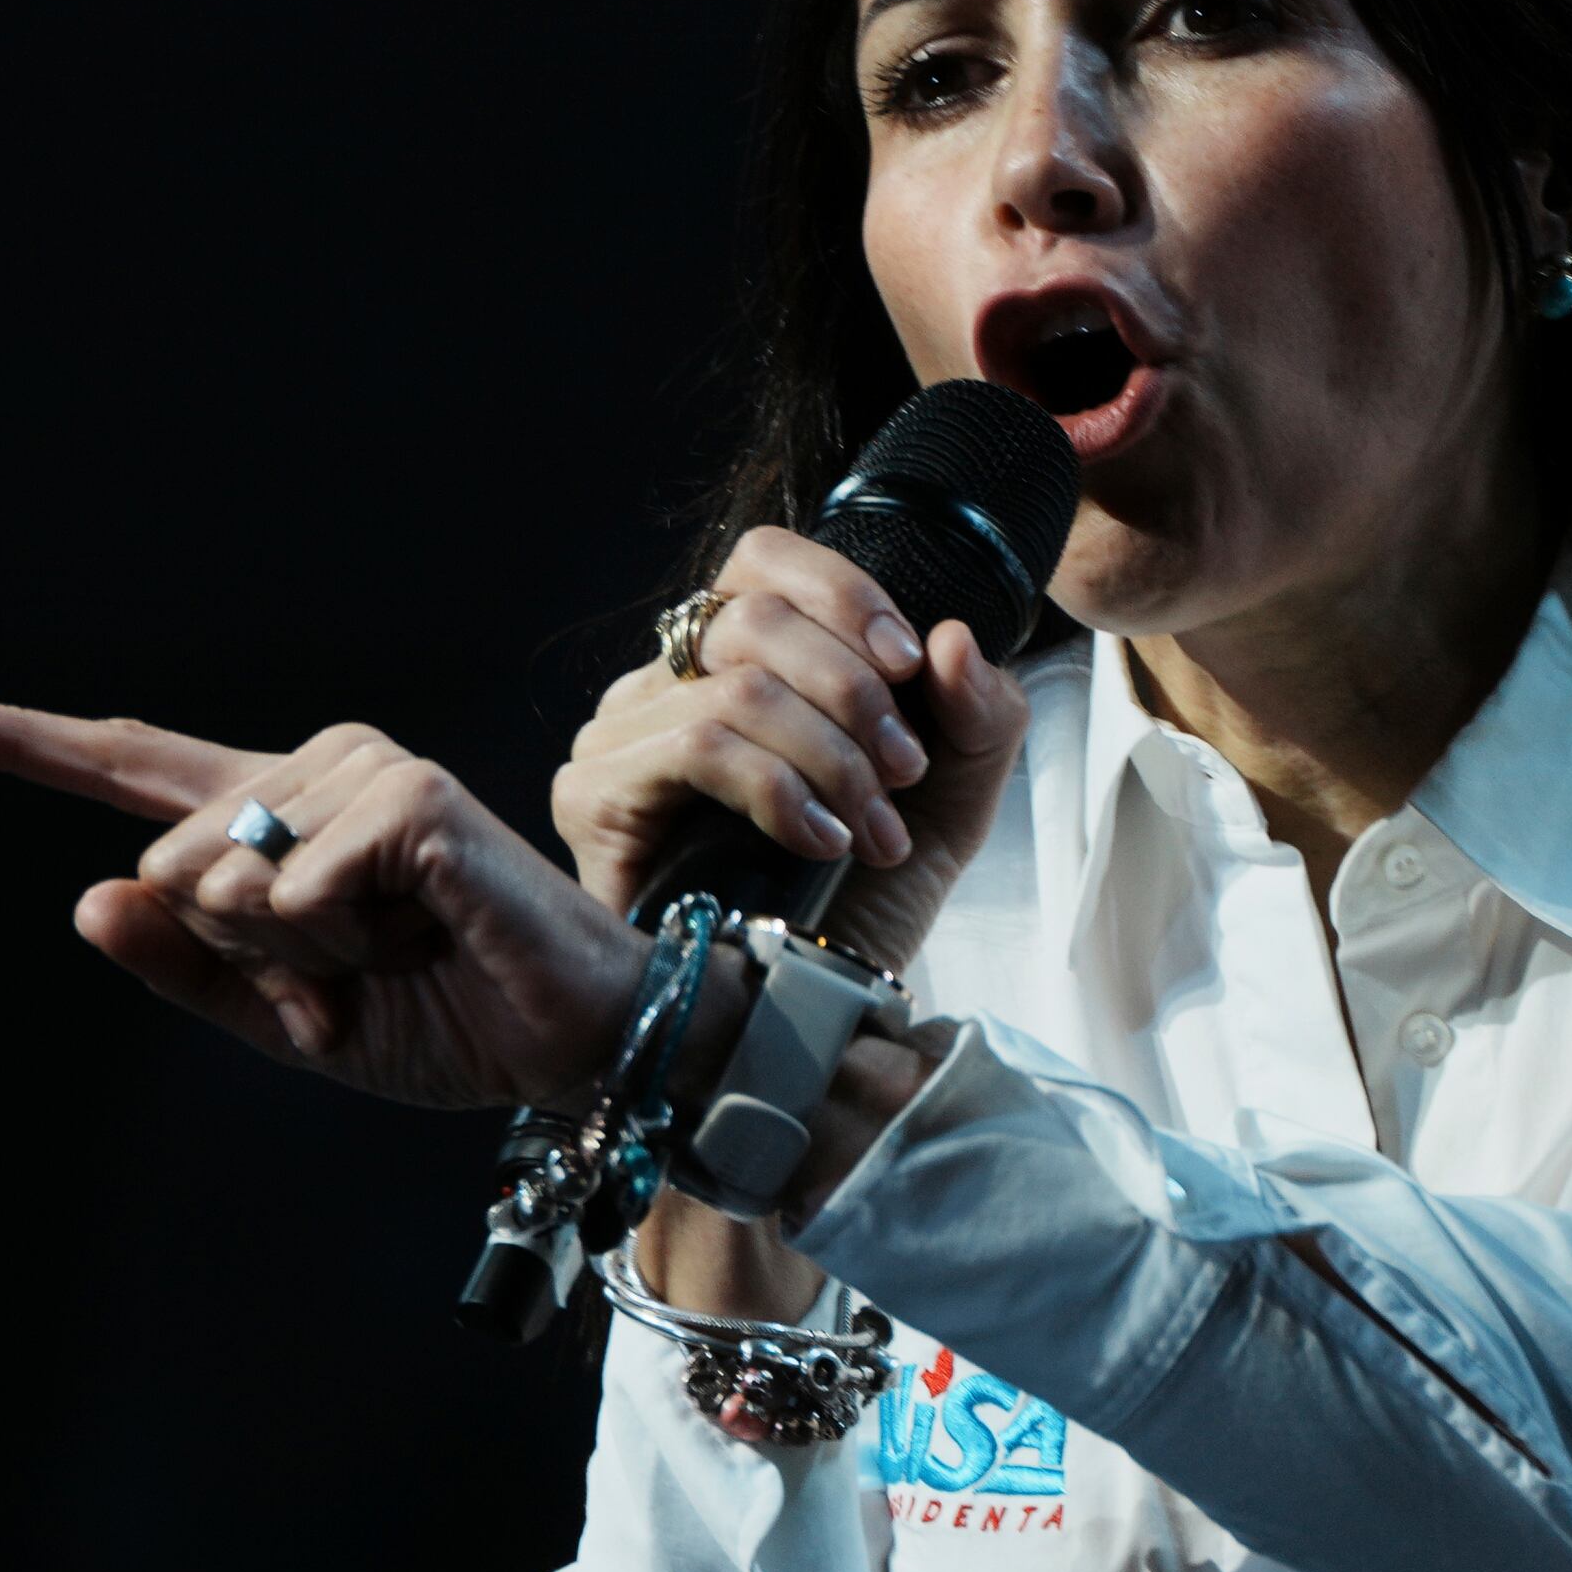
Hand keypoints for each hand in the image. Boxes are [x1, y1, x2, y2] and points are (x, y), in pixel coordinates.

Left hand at [0, 689, 641, 1110]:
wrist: (569, 1042)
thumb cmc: (442, 1017)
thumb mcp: (285, 1019)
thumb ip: (184, 967)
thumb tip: (90, 896)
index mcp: (276, 816)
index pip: (134, 767)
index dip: (24, 741)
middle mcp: (315, 769)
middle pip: (168, 864)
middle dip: (243, 953)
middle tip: (358, 971)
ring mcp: (367, 772)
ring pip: (227, 878)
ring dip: (303, 955)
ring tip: (400, 952)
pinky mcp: (413, 801)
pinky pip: (296, 888)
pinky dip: (341, 945)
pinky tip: (420, 937)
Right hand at [552, 525, 1031, 976]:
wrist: (809, 1010)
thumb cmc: (865, 895)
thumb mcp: (954, 792)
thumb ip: (976, 709)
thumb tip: (952, 639)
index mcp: (737, 659)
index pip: (764, 561)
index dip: (844, 593)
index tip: (910, 665)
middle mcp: (665, 682)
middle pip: (756, 615)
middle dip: (856, 693)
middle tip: (905, 772)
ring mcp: (620, 735)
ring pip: (738, 686)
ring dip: (831, 757)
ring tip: (872, 829)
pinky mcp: (595, 795)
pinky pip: (698, 743)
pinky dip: (780, 787)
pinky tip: (820, 841)